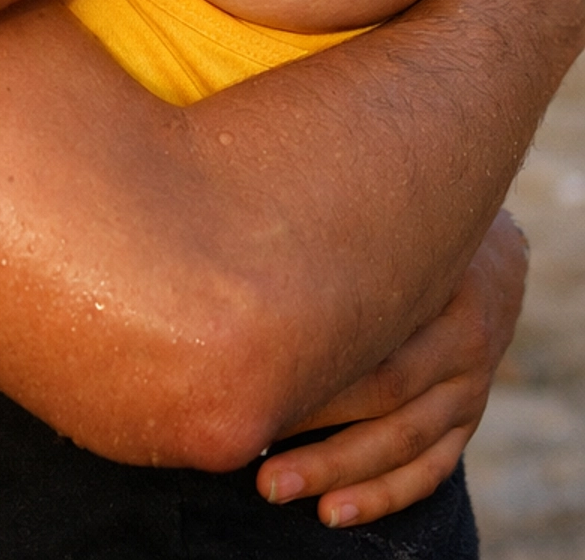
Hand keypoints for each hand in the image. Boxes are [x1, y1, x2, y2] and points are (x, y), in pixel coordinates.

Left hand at [258, 209, 527, 526]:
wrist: (487, 259)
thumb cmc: (407, 230)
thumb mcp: (387, 220)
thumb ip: (331, 233)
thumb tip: (243, 226)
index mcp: (442, 291)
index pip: (376, 346)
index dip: (315, 375)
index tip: (251, 389)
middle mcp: (462, 347)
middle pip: (384, 401)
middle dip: (318, 436)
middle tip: (255, 461)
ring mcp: (467, 391)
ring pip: (402, 445)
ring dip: (340, 473)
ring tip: (276, 487)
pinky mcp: (464, 423)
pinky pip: (427, 472)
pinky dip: (381, 495)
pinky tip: (333, 509)